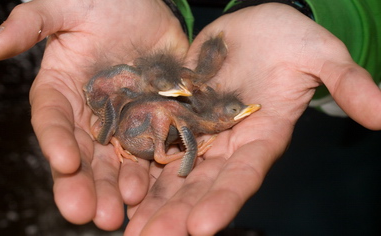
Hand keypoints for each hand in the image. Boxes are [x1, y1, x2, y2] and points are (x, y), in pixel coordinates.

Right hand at [0, 0, 188, 230]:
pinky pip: (150, 150)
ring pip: (115, 161)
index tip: (64, 162)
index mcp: (62, 90)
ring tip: (116, 213)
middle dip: (84, 184)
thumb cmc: (105, 4)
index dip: (55, 142)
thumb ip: (32, 24)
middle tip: (88, 214)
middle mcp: (89, 114)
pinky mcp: (152, 121)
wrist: (149, 8)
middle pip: (83, 154)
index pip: (53, 121)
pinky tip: (149, 191)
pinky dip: (150, 171)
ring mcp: (122, 121)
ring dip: (115, 189)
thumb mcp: (66, 8)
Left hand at [123, 3, 380, 234]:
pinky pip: (153, 145)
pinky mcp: (176, 116)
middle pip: (201, 186)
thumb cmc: (286, 38)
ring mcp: (200, 133)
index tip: (201, 227)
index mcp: (261, 138)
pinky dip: (136, 166)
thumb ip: (346, 83)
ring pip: (172, 174)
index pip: (243, 176)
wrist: (251, 25)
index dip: (224, 202)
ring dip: (151, 201)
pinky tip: (118, 187)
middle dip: (176, 215)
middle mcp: (228, 145)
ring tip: (126, 227)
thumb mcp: (318, 55)